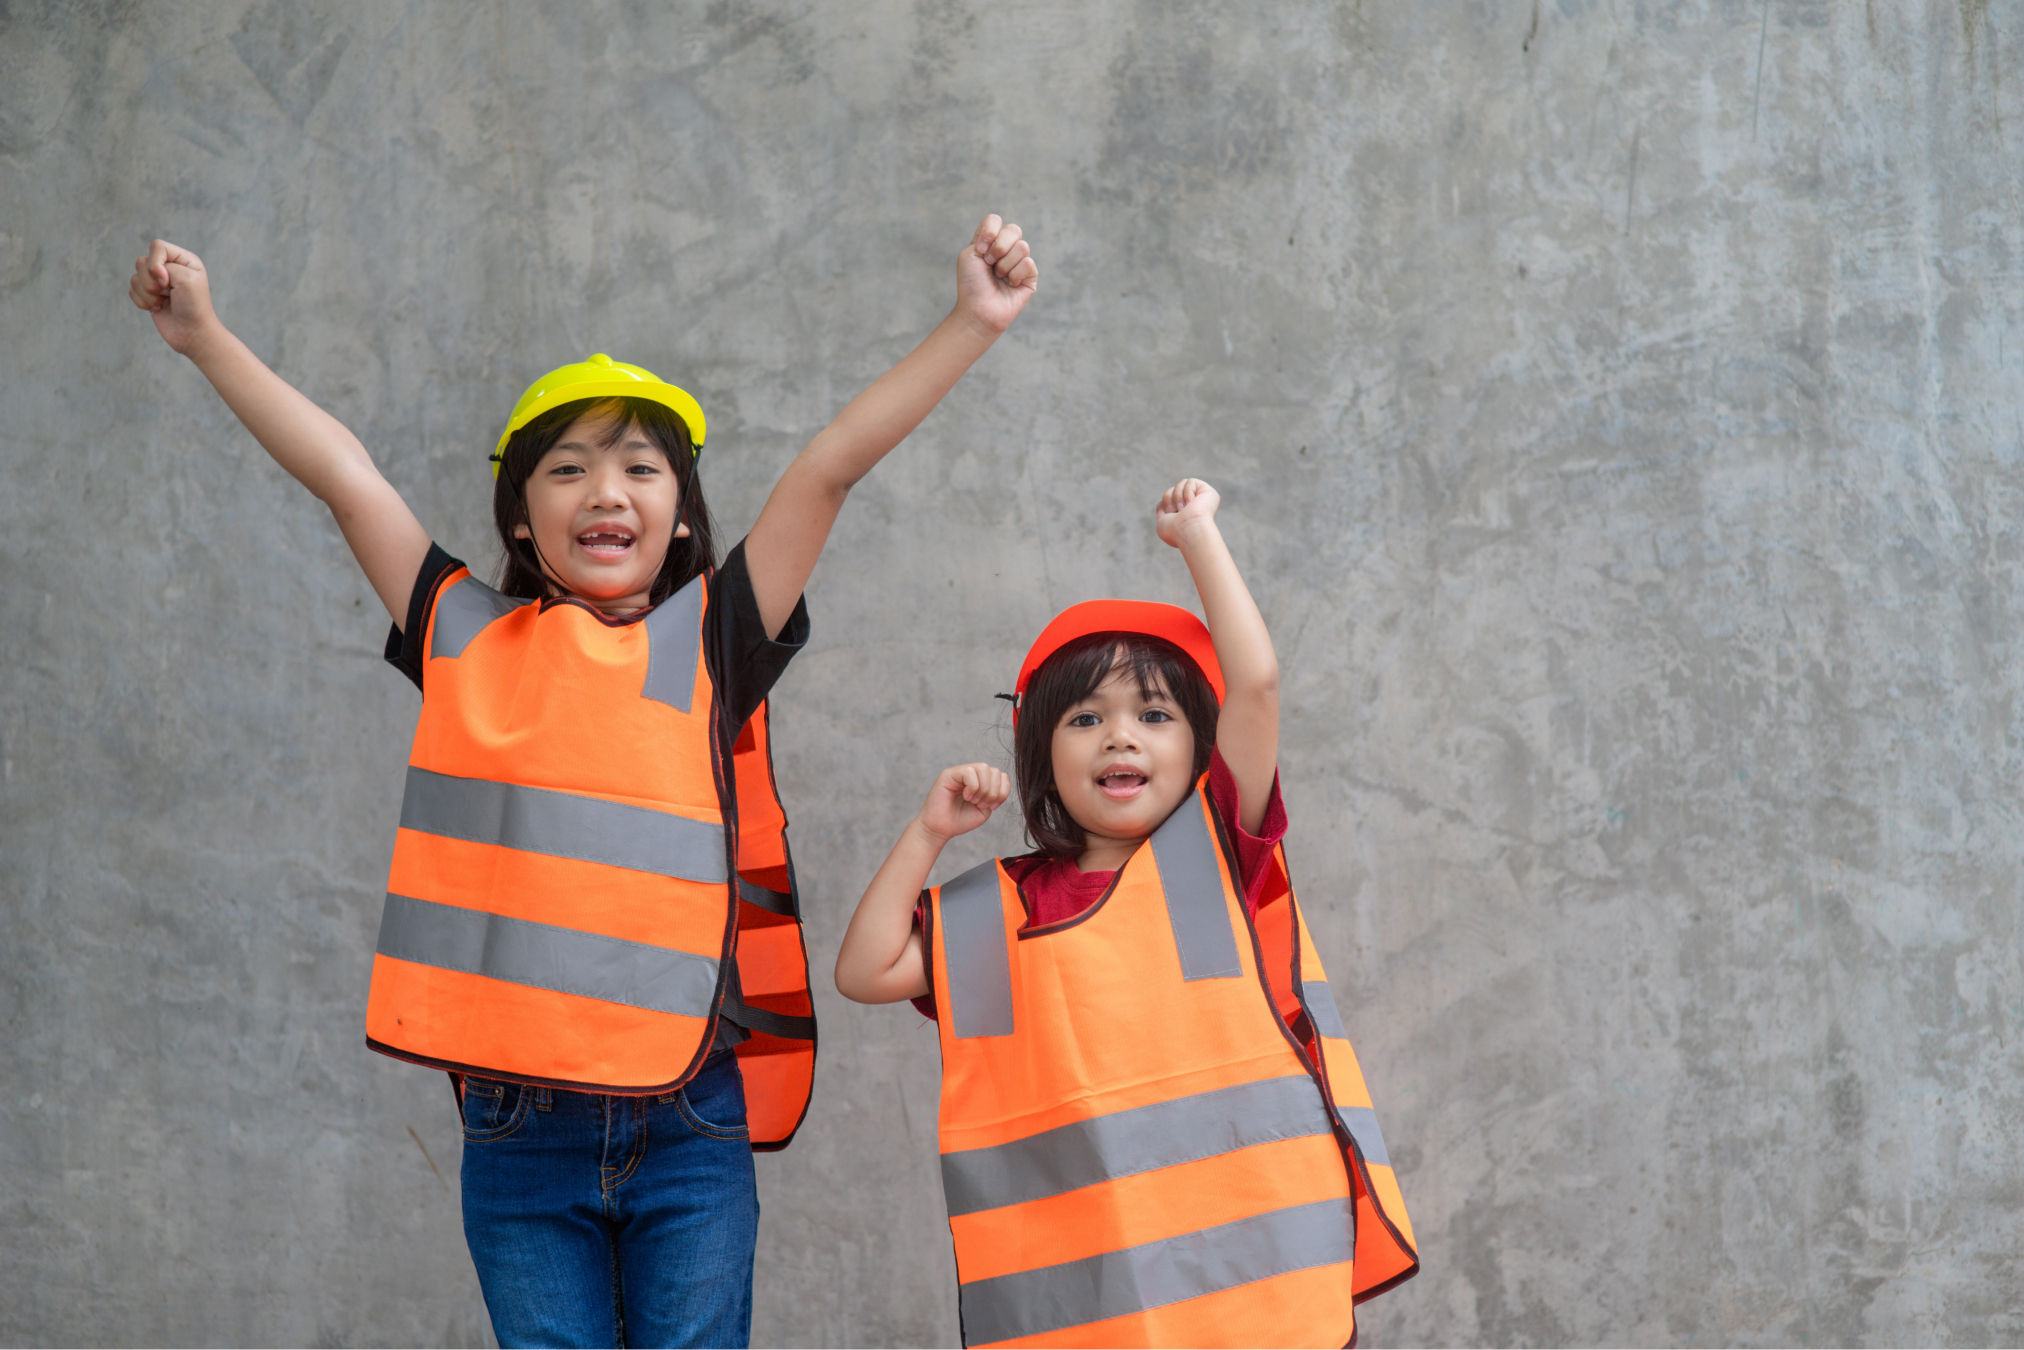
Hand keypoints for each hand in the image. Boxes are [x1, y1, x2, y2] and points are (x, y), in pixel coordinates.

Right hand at [129, 239, 218, 355]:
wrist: (192, 334)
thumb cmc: (194, 306)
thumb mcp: (186, 278)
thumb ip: (164, 265)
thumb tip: (149, 273)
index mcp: (184, 259)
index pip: (157, 246)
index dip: (156, 263)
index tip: (167, 281)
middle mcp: (170, 268)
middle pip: (142, 262)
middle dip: (151, 282)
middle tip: (167, 294)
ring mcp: (158, 282)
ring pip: (135, 277)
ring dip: (148, 294)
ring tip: (163, 303)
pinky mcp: (148, 295)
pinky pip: (131, 290)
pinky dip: (142, 302)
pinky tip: (157, 309)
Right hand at [917, 762, 1010, 841]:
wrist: (940, 829)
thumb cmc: (960, 820)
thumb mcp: (984, 809)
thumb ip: (995, 795)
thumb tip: (1000, 783)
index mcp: (981, 782)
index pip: (1001, 775)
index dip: (1003, 791)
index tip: (993, 807)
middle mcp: (971, 774)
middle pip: (995, 771)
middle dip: (993, 792)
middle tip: (982, 805)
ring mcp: (960, 772)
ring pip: (983, 768)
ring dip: (984, 788)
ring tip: (974, 801)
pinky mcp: (949, 774)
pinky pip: (969, 772)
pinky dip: (972, 787)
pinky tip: (966, 797)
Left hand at [954, 214, 1037, 334]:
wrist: (979, 310)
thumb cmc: (972, 285)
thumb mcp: (969, 255)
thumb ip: (983, 236)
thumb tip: (1003, 237)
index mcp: (990, 242)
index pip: (995, 220)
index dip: (990, 231)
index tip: (980, 250)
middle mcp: (1006, 250)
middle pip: (1014, 229)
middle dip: (999, 247)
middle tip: (989, 263)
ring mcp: (1019, 262)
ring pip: (1022, 247)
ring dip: (1005, 264)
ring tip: (998, 277)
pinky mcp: (1030, 276)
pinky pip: (1028, 263)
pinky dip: (1014, 275)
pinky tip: (1009, 285)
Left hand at [1155, 478, 1219, 548]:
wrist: (1188, 530)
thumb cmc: (1175, 531)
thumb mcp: (1162, 521)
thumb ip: (1162, 510)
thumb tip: (1166, 503)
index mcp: (1182, 514)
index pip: (1167, 499)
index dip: (1163, 505)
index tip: (1167, 515)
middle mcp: (1192, 506)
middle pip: (1173, 490)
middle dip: (1169, 499)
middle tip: (1176, 511)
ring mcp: (1201, 499)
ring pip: (1181, 484)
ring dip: (1177, 496)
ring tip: (1184, 508)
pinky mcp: (1208, 492)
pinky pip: (1191, 481)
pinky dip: (1187, 491)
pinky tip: (1192, 502)